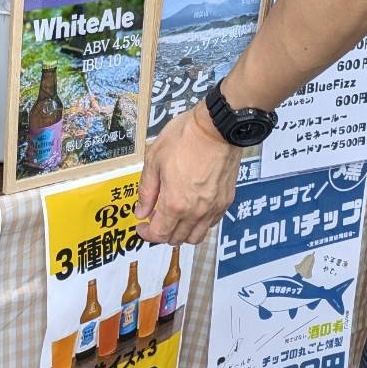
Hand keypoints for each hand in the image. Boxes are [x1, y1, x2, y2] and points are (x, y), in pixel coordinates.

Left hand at [135, 103, 240, 244]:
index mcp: (175, 203)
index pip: (159, 234)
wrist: (217, 128)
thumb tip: (141, 211)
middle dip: (162, 233)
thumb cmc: (185, 138)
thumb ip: (146, 190)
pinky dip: (198, 224)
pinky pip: (211, 223)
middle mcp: (196, 211)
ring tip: (173, 216)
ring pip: (196, 236)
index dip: (147, 234)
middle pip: (177, 239)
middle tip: (154, 218)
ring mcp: (214, 208)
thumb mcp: (154, 160)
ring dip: (181, 232)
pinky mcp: (226, 201)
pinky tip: (191, 208)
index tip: (142, 227)